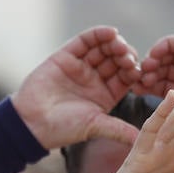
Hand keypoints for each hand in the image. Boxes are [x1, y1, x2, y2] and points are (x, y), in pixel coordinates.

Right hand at [10, 26, 141, 148]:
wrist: (31, 122)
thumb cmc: (63, 128)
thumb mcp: (96, 127)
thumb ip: (119, 130)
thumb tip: (142, 139)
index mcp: (107, 94)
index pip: (127, 78)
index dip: (134, 73)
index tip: (140, 72)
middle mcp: (96, 78)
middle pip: (117, 60)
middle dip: (125, 56)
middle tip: (129, 57)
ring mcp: (82, 66)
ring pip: (103, 48)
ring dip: (114, 44)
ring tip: (120, 44)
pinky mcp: (66, 55)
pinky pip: (85, 41)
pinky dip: (98, 34)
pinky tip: (110, 32)